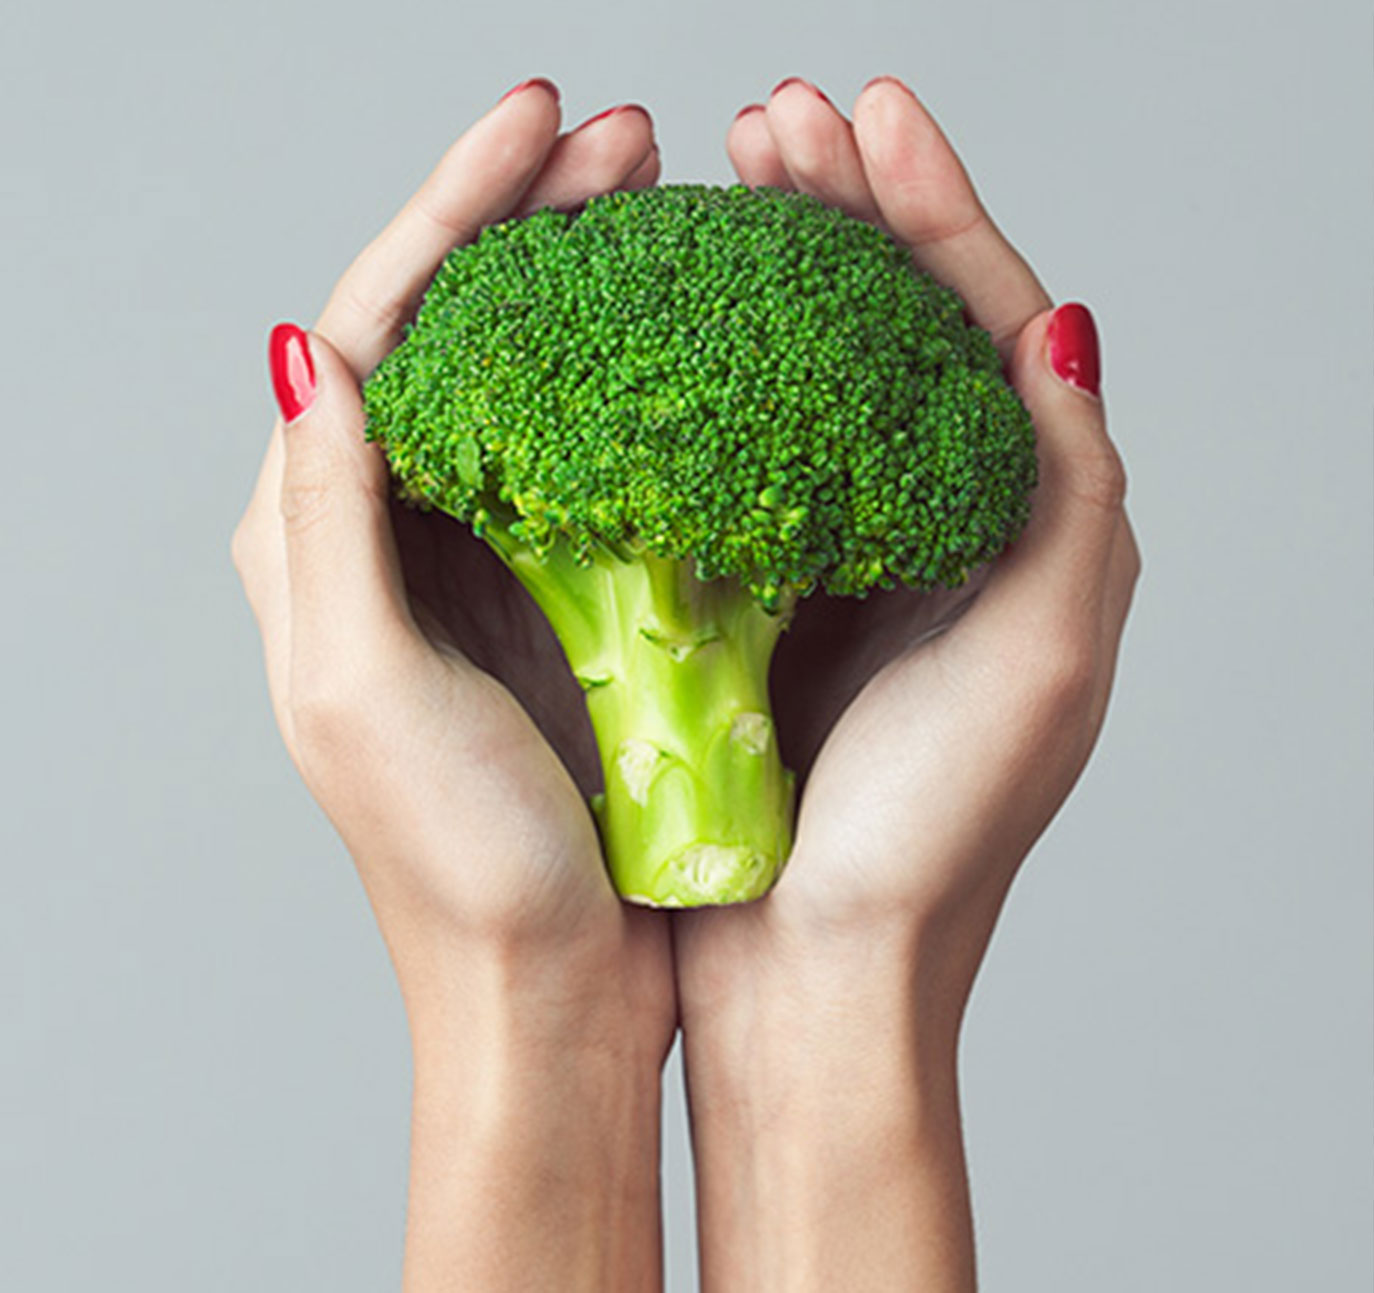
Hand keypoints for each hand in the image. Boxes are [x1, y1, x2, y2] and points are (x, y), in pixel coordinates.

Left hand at [232, 81, 672, 1291]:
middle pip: (457, 328)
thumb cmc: (456, 869)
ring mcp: (485, 561)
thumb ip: (323, 521)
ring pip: (531, 378)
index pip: (376, 323)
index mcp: (324, 539)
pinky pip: (590, 457)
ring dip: (587, 284)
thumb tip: (308, 350)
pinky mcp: (562, 598)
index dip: (454, 208)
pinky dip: (634, 386)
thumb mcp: (359, 693)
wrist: (549, 988)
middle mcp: (395, 534)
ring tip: (663, 208)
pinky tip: (690, 347)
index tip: (542, 124)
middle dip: (531, 219)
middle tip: (630, 143)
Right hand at [675, 76, 1139, 1291]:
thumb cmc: (932, 841)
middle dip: (842, 209)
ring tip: (716, 181)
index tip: (863, 110)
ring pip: (808, 380)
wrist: (815, 970)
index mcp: (1020, 530)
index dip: (932, 204)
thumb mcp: (1045, 661)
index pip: (988, 323)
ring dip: (769, 274)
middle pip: (893, 329)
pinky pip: (734, 459)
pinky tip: (660, 329)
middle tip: (768, 120)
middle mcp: (935, 530)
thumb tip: (1064, 327)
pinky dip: (706, 382)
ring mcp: (837, 558)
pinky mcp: (754, 598)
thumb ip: (1072, 494)